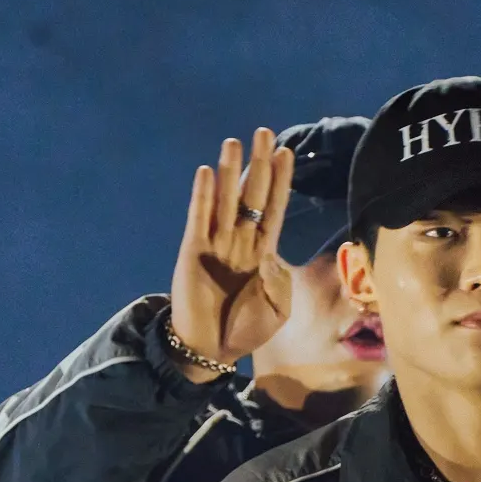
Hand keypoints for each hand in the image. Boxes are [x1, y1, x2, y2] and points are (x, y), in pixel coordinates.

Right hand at [168, 129, 295, 381]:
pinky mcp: (192, 251)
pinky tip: (208, 173)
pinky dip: (204, 196)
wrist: (209, 349)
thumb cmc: (244, 331)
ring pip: (226, 200)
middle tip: (265, 132)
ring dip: (231, 171)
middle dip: (259, 164)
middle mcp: (240, 241)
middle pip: (252, 195)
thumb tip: (269, 256)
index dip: (280, 182)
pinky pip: (199, 218)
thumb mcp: (276, 312)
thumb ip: (278, 284)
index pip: (273, 209)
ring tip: (235, 141)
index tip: (287, 153)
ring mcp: (215, 244)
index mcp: (263, 253)